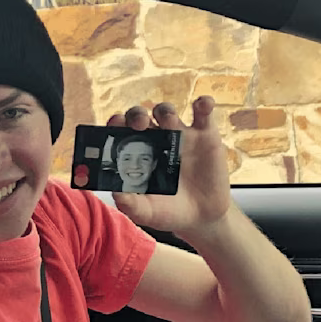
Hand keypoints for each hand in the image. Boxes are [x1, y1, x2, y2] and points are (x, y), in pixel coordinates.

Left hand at [105, 96, 234, 236]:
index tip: (114, 124)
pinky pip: (204, 113)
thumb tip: (116, 194)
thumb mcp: (147, 212)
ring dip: (165, 110)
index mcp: (135, 153)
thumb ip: (130, 204)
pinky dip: (204, 104)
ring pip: (167, 111)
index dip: (115, 124)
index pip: (120, 132)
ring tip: (169, 123)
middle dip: (137, 115)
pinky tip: (204, 104)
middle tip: (139, 123)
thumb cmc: (168, 212)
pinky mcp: (206, 136)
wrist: (202, 218)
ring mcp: (180, 136)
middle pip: (140, 116)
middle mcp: (155, 140)